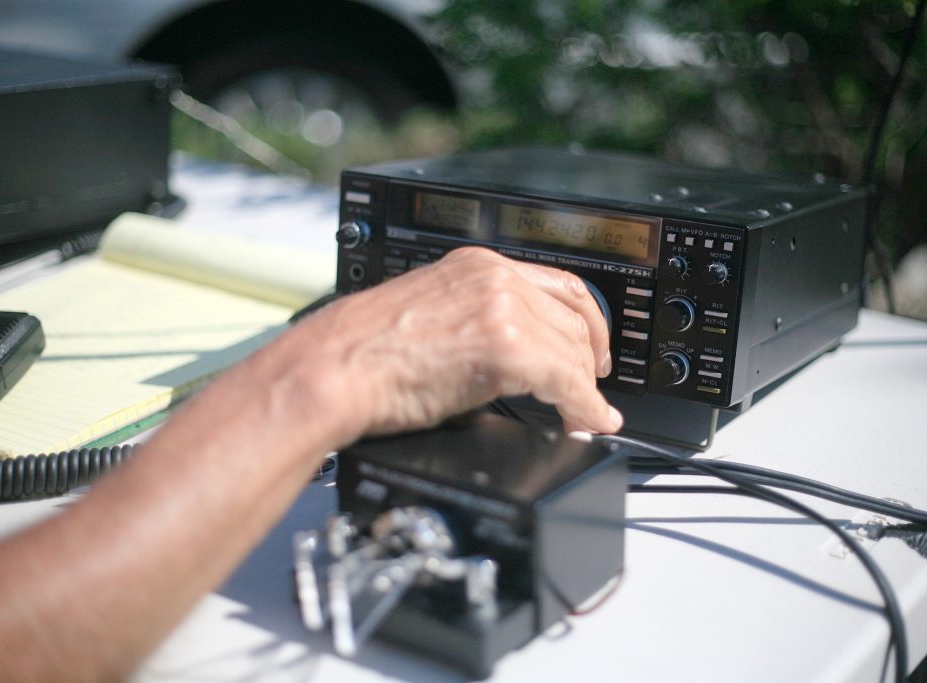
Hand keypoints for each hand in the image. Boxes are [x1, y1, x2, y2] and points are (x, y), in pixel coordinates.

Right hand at [293, 247, 622, 435]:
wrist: (334, 368)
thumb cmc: (362, 353)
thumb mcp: (430, 313)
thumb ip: (474, 319)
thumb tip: (510, 356)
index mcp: (477, 265)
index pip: (559, 285)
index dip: (587, 322)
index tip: (593, 348)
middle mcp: (494, 278)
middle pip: (574, 317)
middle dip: (591, 358)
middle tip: (592, 388)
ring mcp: (501, 309)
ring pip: (574, 351)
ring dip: (586, 389)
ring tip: (587, 415)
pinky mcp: (505, 348)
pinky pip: (567, 381)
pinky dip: (585, 408)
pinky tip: (587, 422)